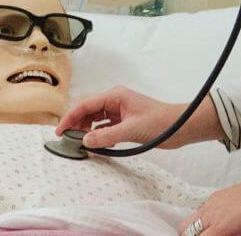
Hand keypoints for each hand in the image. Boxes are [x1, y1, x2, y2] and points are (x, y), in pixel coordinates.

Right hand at [56, 86, 223, 149]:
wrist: (180, 127)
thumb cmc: (160, 122)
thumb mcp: (131, 130)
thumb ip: (106, 136)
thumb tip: (85, 141)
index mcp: (115, 96)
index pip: (85, 104)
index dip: (70, 117)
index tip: (60, 131)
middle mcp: (115, 101)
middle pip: (87, 110)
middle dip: (76, 123)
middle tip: (68, 139)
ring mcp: (119, 111)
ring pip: (95, 119)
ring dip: (86, 130)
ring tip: (80, 143)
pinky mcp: (124, 122)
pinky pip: (104, 127)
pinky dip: (98, 134)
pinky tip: (95, 143)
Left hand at [178, 164, 240, 235]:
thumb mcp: (240, 205)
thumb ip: (232, 216)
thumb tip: (234, 226)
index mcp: (213, 202)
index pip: (193, 219)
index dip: (194, 231)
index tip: (200, 233)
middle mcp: (209, 208)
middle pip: (185, 226)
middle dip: (188, 234)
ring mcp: (213, 217)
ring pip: (191, 233)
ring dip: (198, 235)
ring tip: (215, 235)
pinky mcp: (221, 227)